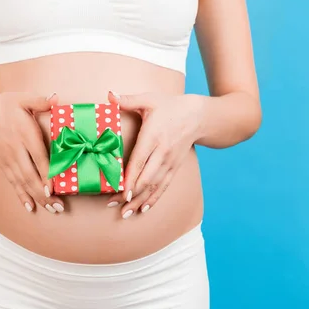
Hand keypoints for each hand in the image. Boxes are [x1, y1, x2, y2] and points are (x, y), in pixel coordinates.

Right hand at [0, 91, 63, 213]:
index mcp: (23, 133)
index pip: (37, 156)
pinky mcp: (3, 165)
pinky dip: (22, 196)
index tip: (54, 187)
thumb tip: (57, 98)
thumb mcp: (21, 98)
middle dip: (44, 193)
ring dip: (37, 198)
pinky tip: (30, 207)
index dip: (45, 173)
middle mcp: (16, 149)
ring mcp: (8, 159)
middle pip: (30, 175)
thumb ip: (39, 100)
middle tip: (59, 207)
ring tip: (51, 209)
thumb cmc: (3, 105)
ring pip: (23, 182)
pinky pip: (13, 182)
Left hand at [106, 91, 203, 218]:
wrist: (199, 115)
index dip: (131, 178)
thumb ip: (128, 100)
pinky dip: (154, 198)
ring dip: (140, 200)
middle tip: (115, 206)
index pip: (140, 160)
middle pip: (146, 178)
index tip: (122, 191)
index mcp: (154, 136)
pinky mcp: (174, 167)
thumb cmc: (170, 106)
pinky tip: (143, 209)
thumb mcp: (149, 99)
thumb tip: (109, 94)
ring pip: (154, 186)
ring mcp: (170, 162)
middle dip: (131, 194)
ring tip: (126, 213)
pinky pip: (164, 186)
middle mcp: (162, 152)